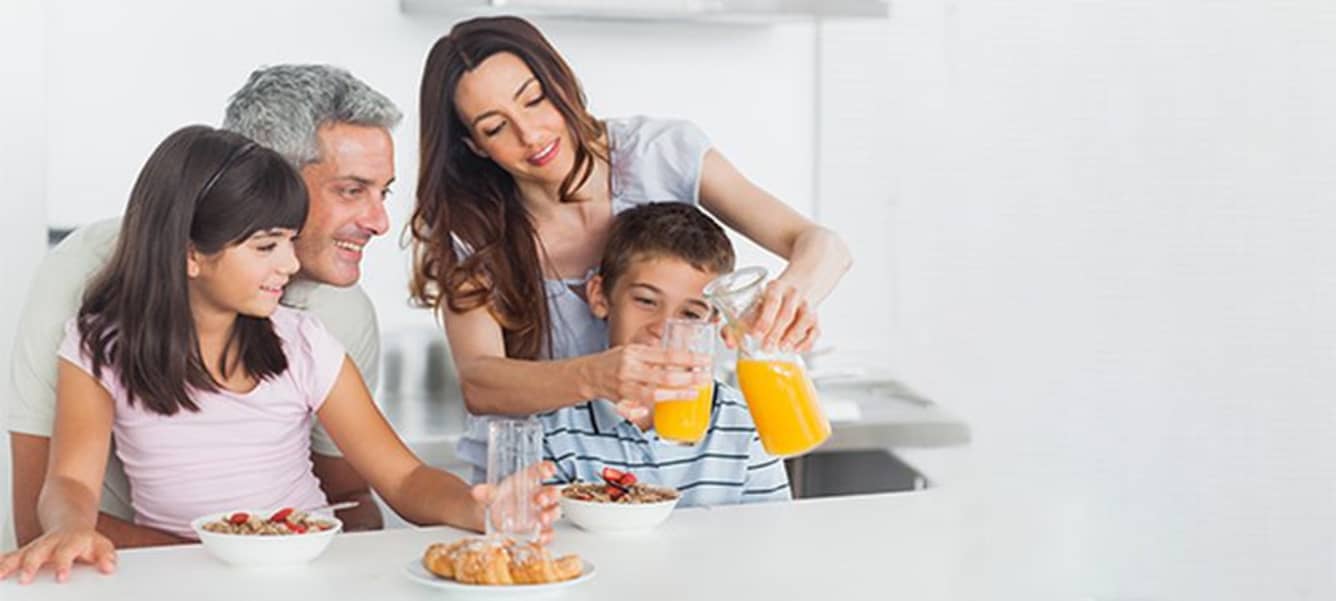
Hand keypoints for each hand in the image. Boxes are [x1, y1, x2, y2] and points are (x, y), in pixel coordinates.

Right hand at [0, 527, 116, 584]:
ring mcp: (36, 546)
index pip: (67, 552)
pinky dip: (1, 563)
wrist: (71, 522)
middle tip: (25, 579)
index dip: (63, 564)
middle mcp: (51, 543)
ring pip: (19, 554)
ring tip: (0, 575)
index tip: (61, 578)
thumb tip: (109, 567)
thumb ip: (106, 557)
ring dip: (8, 565)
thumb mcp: (101, 546)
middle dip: (30, 565)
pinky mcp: (25, 552)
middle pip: (38, 552)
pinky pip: (10, 558)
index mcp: (71, 542)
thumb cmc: (86, 541)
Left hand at [470, 461, 562, 544]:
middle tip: (540, 499)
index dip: (547, 469)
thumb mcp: (487, 494)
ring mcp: (538, 513)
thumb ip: (485, 492)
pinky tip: (541, 536)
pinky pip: (547, 532)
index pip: (539, 471)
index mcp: (526, 481)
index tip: (549, 470)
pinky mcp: (537, 530)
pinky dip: (547, 535)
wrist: (484, 518)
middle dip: (550, 495)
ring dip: (551, 514)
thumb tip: (478, 491)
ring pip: (553, 511)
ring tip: (543, 518)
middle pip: (551, 492)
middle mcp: (536, 496)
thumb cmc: (492, 500)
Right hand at [590, 344, 711, 417]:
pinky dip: (651, 410)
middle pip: (663, 375)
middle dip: (687, 378)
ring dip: (676, 394)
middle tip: (704, 377)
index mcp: (634, 353)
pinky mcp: (622, 402)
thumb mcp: (633, 348)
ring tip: (694, 393)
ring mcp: (625, 387)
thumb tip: (679, 349)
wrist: (589, 374)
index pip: (666, 355)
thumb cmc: (613, 360)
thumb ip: (654, 351)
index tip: (704, 360)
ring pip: (653, 394)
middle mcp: (629, 369)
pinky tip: (665, 409)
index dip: (688, 358)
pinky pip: (639, 408)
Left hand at [724, 279, 819, 352]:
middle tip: (766, 347)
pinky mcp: (816, 318)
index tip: (756, 334)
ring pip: (805, 320)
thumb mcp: (756, 302)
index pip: (772, 301)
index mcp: (776, 287)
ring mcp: (807, 305)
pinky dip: (807, 342)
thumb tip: (730, 342)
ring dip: (793, 336)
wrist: (798, 286)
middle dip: (776, 332)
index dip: (764, 319)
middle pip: (787, 314)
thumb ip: (740, 321)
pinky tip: (797, 349)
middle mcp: (794, 294)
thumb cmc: (771, 300)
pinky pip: (815, 331)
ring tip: (782, 348)